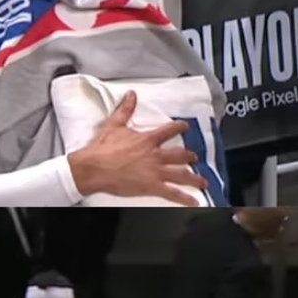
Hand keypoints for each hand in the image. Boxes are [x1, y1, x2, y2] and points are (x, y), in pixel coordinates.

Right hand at [68, 91, 208, 205]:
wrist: (94, 167)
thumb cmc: (103, 149)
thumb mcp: (114, 125)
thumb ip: (125, 109)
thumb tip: (131, 95)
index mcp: (147, 140)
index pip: (169, 130)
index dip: (179, 127)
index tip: (185, 127)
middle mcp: (155, 155)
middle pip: (179, 155)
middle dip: (189, 156)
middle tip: (194, 157)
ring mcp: (155, 172)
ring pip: (181, 174)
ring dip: (194, 178)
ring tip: (203, 182)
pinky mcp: (151, 186)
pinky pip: (172, 192)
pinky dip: (184, 198)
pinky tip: (194, 202)